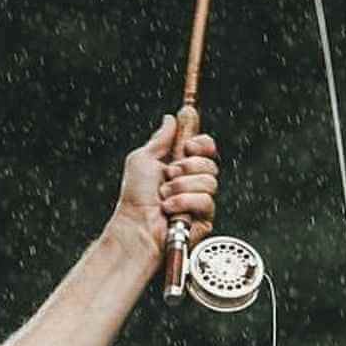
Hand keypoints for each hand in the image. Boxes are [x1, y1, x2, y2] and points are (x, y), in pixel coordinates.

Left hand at [110, 114, 219, 251]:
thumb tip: (171, 119)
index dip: (201, 144)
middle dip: (187, 167)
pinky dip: (184, 203)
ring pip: (209, 181)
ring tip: (164, 197)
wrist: (135, 226)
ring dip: (182, 187)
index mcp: (180, 167)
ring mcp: (198, 201)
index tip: (187, 147)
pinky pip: (206, 201)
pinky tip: (170, 210)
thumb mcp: (142, 159)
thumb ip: (160, 138)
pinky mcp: (203, 219)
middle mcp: (191, 183)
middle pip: (210, 162)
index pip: (205, 147)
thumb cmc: (135, 199)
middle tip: (168, 176)